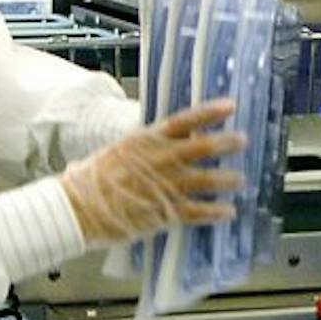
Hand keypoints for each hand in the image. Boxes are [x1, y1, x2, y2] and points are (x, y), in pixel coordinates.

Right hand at [61, 98, 244, 243]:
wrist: (77, 208)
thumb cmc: (91, 180)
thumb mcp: (119, 152)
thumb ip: (145, 148)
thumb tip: (164, 143)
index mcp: (147, 140)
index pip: (185, 120)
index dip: (210, 112)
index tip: (231, 106)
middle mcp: (162, 159)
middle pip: (204, 147)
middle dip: (227, 143)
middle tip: (243, 140)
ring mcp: (167, 186)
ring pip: (209, 180)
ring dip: (229, 179)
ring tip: (241, 180)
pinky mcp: (167, 213)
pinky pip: (201, 211)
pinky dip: (218, 211)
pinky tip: (229, 212)